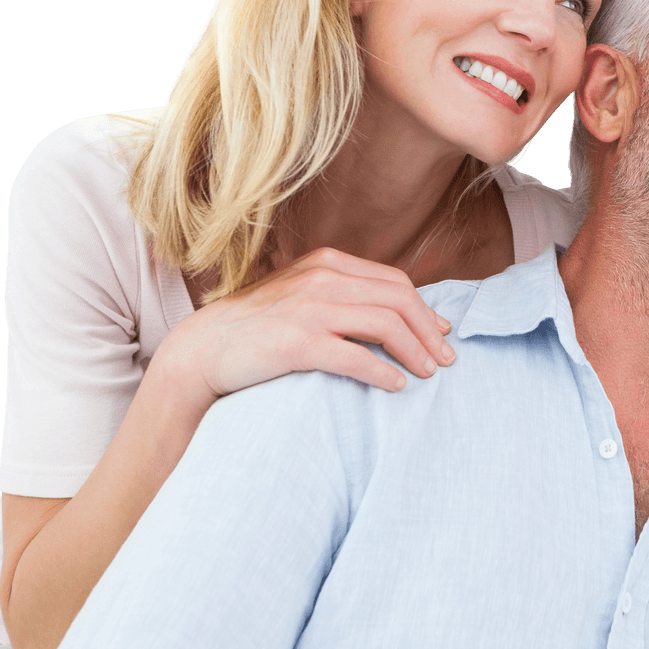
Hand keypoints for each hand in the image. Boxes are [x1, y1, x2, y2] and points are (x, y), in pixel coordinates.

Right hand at [150, 247, 454, 401]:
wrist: (202, 350)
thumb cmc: (258, 328)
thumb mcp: (301, 295)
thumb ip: (341, 296)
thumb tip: (393, 316)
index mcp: (327, 262)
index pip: (394, 281)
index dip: (425, 309)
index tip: (442, 334)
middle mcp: (321, 277)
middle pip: (398, 299)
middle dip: (429, 331)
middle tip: (446, 360)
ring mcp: (309, 308)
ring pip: (385, 324)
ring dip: (415, 351)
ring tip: (427, 374)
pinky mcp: (297, 342)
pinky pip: (356, 356)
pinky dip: (383, 372)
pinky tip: (396, 385)